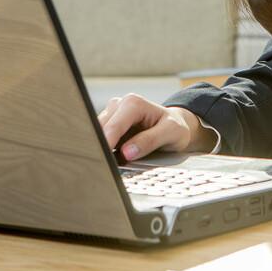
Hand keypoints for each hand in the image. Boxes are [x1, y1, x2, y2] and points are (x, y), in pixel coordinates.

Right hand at [96, 94, 214, 161]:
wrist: (175, 126)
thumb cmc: (174, 127)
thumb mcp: (171, 133)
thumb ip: (150, 141)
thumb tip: (127, 152)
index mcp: (133, 103)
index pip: (114, 126)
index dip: (107, 144)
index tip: (105, 161)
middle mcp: (119, 104)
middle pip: (100, 129)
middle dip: (102, 148)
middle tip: (107, 167)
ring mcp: (112, 114)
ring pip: (96, 134)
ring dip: (102, 149)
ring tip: (112, 163)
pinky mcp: (109, 124)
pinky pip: (100, 138)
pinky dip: (104, 149)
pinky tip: (112, 158)